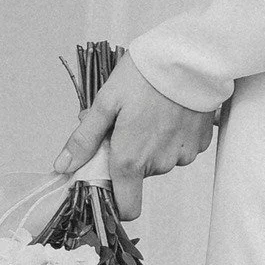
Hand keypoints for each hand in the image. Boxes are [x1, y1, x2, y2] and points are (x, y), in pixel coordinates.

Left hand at [54, 55, 215, 221]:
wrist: (190, 57)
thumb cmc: (144, 75)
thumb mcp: (106, 102)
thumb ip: (84, 139)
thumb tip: (64, 167)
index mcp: (131, 159)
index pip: (126, 208)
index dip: (115, 199)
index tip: (106, 177)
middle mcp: (159, 164)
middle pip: (139, 176)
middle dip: (128, 155)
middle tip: (124, 123)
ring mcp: (183, 154)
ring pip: (159, 160)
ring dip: (150, 144)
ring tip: (149, 112)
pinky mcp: (200, 143)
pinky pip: (179, 149)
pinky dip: (171, 136)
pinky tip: (169, 111)